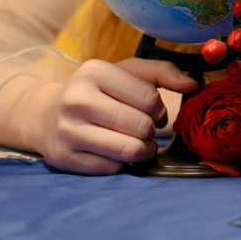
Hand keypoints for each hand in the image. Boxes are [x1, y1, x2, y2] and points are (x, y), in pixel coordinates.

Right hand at [39, 58, 197, 174]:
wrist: (46, 114)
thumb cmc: (98, 91)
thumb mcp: (127, 72)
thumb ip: (163, 72)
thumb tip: (194, 85)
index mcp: (94, 72)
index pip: (148, 98)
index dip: (160, 109)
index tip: (155, 112)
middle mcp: (76, 99)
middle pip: (141, 126)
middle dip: (151, 131)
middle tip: (145, 129)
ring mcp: (67, 130)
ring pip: (129, 151)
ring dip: (143, 150)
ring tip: (139, 143)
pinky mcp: (64, 157)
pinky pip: (113, 168)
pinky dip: (122, 162)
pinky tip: (115, 151)